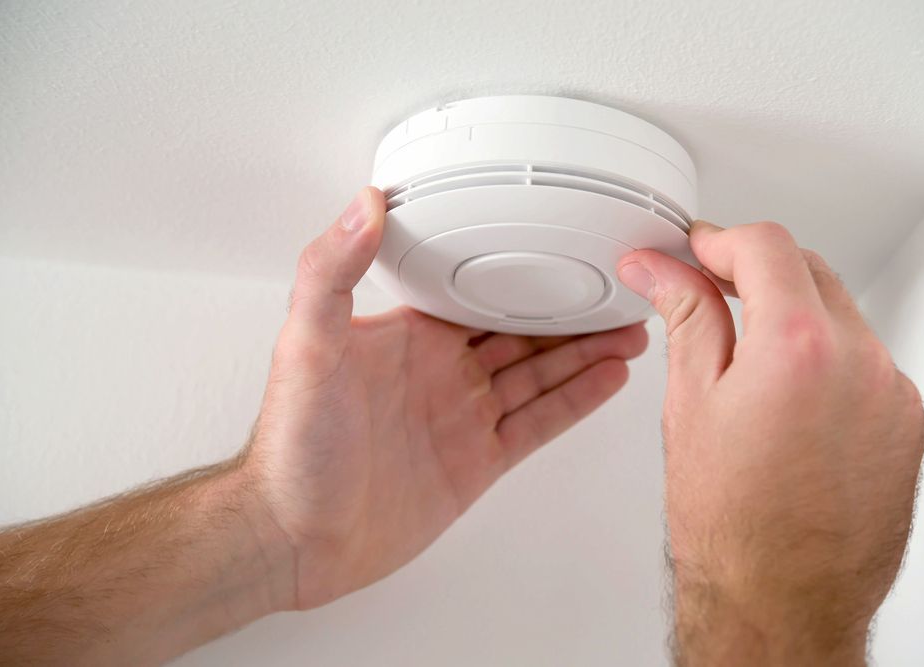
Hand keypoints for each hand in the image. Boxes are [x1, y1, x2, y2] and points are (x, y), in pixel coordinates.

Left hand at [243, 187, 647, 609]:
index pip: (476, 291)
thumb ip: (331, 272)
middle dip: (568, 312)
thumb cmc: (292, 446)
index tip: (559, 248)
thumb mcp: (305, 345)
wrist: (297, 536)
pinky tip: (607, 379)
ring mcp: (462, 417)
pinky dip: (576, 401)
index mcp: (408, 337)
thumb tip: (362, 204)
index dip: (521, 271)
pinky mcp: (476, 461)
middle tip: (616, 291)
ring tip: (631, 330)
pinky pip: (538, 423)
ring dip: (585, 352)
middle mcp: (440, 373)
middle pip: (521, 332)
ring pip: (539, 374)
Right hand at [617, 221, 923, 664]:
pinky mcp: (906, 424)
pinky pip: (865, 362)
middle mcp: (860, 362)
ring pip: (841, 314)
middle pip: (809, 270)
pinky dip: (825, 357)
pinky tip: (786, 395)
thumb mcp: (689, 401)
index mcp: (798, 346)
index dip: (719, 240)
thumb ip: (684, 316)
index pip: (766, 246)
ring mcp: (891, 395)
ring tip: (743, 353)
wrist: (779, 602)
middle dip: (755, 269)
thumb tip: (660, 270)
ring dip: (793, 313)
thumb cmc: (730, 523)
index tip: (695, 252)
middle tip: (708, 288)